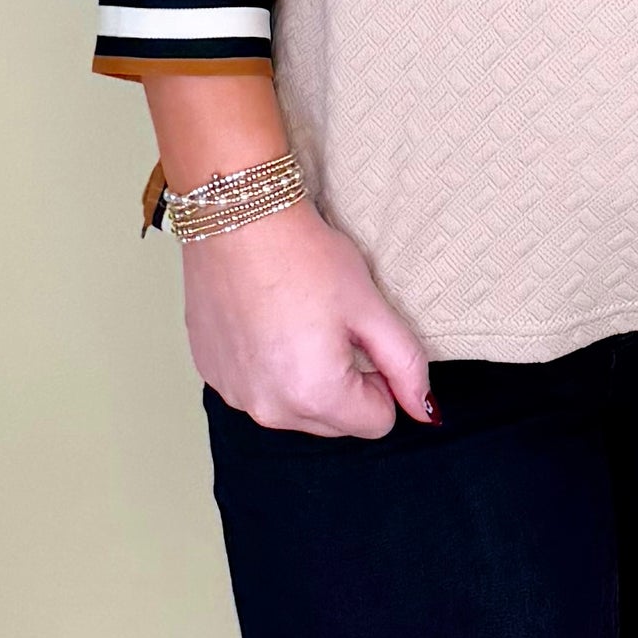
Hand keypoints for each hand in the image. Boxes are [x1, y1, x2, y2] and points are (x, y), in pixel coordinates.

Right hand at [180, 198, 437, 438]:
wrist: (235, 215)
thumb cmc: (304, 254)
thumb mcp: (369, 304)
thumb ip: (404, 363)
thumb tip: (426, 411)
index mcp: (314, 395)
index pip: (377, 422)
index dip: (381, 379)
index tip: (364, 335)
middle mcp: (268, 410)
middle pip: (334, 422)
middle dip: (343, 382)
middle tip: (332, 322)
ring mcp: (233, 395)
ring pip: (294, 409)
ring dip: (305, 376)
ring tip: (297, 317)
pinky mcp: (211, 375)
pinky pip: (257, 389)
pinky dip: (269, 365)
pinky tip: (266, 318)